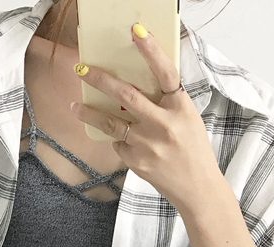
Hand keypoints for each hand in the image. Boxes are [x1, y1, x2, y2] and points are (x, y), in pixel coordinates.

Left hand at [70, 23, 220, 211]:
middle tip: (82, 69)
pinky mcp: (136, 161)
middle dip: (100, 79)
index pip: (165, 73)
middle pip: (126, 95)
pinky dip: (119, 139)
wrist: (197, 188)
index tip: (136, 31)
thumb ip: (166, 103)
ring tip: (76, 105)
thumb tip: (138, 86)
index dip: (151, 50)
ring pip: (110, 122)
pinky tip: (126, 142)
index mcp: (181, 108)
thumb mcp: (188, 119)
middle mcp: (163, 124)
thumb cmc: (193, 150)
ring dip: (89, 113)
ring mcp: (147, 144)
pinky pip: (119, 143)